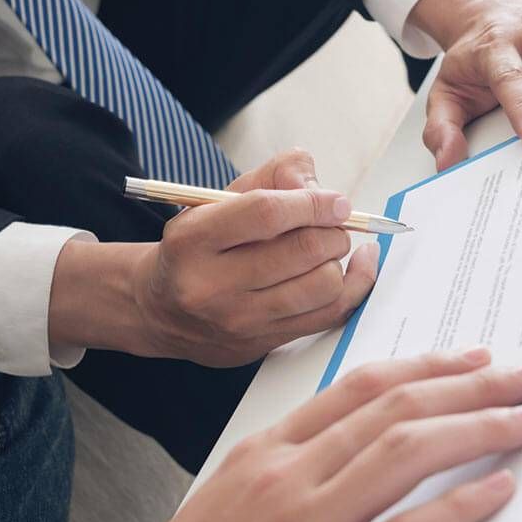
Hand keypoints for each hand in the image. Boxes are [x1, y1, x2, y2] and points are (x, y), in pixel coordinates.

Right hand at [90, 350, 521, 521]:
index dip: (427, 366)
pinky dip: (459, 507)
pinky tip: (497, 490)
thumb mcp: (228, 496)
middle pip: (395, 409)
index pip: (360, 388)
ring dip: (479, 429)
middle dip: (472, 385)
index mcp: (264, 452)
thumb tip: (360, 439)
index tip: (473, 359)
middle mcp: (286, 479)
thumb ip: (290, 463)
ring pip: (406, 455)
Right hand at [135, 150, 378, 365]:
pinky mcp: (263, 344)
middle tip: (333, 223)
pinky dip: (355, 287)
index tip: (335, 202)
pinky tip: (358, 267)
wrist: (164, 311)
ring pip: (322, 286)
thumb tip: (320, 189)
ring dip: (339, 259)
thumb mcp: (217, 200)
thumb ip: (271, 177)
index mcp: (193, 239)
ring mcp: (239, 320)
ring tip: (330, 247)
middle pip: (302, 251)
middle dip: (332, 230)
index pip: (267, 214)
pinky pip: (330, 316)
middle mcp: (212, 285)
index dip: (313, 203)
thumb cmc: (199, 246)